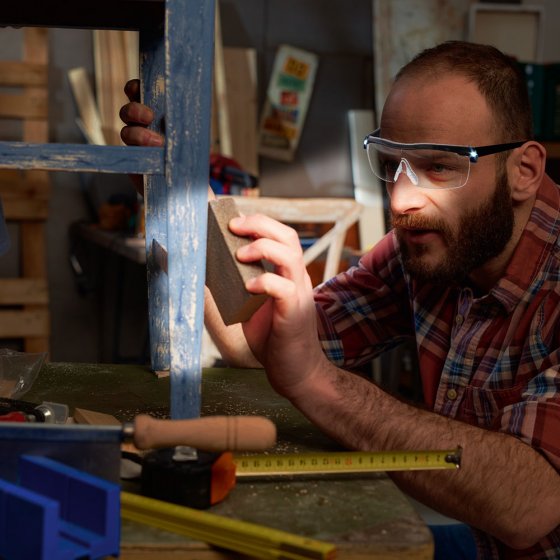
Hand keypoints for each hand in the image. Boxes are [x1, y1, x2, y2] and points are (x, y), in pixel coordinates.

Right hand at [119, 79, 215, 201]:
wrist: (186, 186)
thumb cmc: (190, 157)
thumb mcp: (191, 137)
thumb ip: (185, 123)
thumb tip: (188, 110)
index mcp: (155, 114)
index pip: (138, 94)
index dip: (134, 88)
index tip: (137, 88)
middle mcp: (142, 127)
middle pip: (127, 111)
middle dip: (135, 110)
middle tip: (149, 116)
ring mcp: (135, 145)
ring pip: (126, 132)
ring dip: (138, 134)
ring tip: (157, 144)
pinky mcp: (133, 163)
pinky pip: (126, 154)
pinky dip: (134, 152)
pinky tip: (146, 157)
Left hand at [229, 213, 326, 398]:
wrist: (296, 371)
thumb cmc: (272, 338)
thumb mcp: (251, 306)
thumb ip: (238, 287)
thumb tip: (207, 270)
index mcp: (287, 274)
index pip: (280, 236)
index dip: (258, 222)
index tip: (231, 218)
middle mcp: (296, 278)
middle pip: (288, 236)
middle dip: (259, 223)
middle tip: (232, 226)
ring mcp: (299, 294)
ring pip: (290, 256)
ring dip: (262, 247)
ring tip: (240, 253)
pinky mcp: (295, 313)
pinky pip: (285, 288)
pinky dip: (265, 282)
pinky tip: (248, 288)